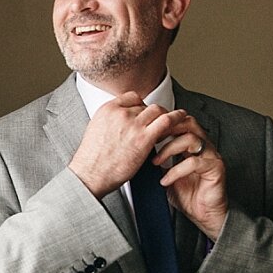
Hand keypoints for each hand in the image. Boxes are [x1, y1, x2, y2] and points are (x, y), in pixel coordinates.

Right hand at [69, 94, 187, 197]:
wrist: (90, 174)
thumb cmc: (92, 160)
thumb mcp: (95, 130)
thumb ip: (110, 121)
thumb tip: (121, 123)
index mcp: (107, 109)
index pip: (132, 98)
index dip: (141, 105)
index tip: (145, 113)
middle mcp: (120, 113)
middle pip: (145, 105)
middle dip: (153, 113)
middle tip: (158, 122)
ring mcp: (133, 124)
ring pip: (157, 110)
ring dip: (165, 115)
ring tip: (172, 121)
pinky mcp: (144, 138)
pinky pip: (166, 121)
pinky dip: (176, 118)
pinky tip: (182, 118)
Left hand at [155, 111, 228, 239]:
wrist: (204, 215)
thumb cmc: (189, 196)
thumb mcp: (166, 175)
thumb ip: (159, 162)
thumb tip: (139, 153)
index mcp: (193, 146)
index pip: (181, 123)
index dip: (164, 123)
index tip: (147, 131)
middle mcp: (204, 148)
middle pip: (189, 123)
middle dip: (168, 129)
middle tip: (152, 139)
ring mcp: (211, 156)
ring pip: (191, 139)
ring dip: (169, 149)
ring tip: (156, 162)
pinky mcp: (215, 168)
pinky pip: (194, 163)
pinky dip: (176, 171)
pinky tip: (165, 180)